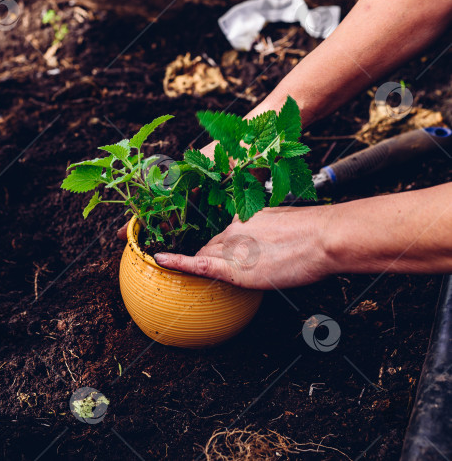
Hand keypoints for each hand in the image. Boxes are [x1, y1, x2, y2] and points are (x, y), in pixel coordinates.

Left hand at [154, 205, 330, 289]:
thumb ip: (271, 234)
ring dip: (199, 262)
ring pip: (206, 255)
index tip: (219, 248)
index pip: (224, 233)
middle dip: (209, 256)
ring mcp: (233, 246)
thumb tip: (272, 246)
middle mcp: (235, 228)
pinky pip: (198, 264)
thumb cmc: (316, 234)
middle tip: (208, 266)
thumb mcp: (288, 226)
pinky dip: (177, 261)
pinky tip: (160, 260)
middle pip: (212, 245)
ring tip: (182, 267)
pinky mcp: (235, 267)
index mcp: (247, 216)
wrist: (324, 238)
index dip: (220, 244)